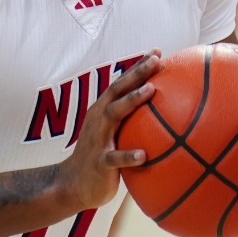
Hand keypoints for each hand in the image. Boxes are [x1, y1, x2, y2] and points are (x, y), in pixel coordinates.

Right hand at [51, 51, 161, 212]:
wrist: (71, 185)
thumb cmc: (99, 157)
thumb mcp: (112, 135)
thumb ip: (131, 123)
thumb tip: (166, 118)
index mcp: (103, 111)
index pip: (122, 83)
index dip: (138, 66)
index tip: (157, 52)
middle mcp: (99, 119)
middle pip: (117, 90)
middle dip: (137, 73)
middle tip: (157, 60)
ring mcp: (98, 139)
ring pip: (114, 115)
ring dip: (132, 100)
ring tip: (151, 91)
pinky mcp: (99, 162)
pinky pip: (114, 158)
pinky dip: (128, 155)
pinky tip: (144, 154)